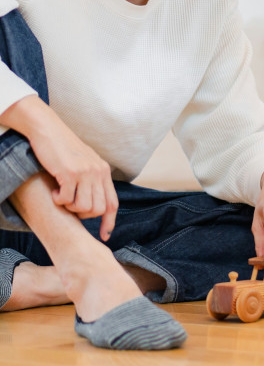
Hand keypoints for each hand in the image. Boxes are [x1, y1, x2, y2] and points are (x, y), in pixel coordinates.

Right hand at [3, 96, 117, 239]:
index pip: (112, 203)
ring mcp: (86, 172)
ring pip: (84, 208)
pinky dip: (58, 200)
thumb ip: (92, 179)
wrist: (48, 129)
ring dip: (69, 207)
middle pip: (98, 210)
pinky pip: (66, 200)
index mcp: (104, 171)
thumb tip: (92, 204)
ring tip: (61, 194)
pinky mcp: (70, 173)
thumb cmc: (63, 148)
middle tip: (69, 203)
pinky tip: (53, 190)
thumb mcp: (85, 162)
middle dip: (82, 214)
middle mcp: (99, 172)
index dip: (110, 222)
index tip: (105, 235)